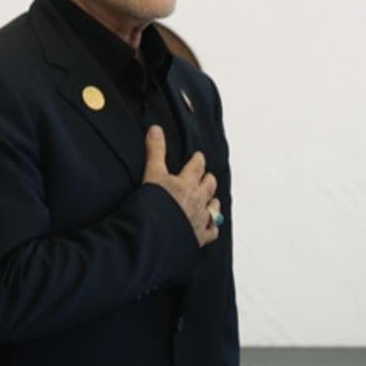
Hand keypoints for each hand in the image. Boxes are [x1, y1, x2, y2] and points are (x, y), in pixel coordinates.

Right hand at [143, 126, 219, 247]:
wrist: (152, 235)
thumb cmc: (151, 205)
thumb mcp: (151, 173)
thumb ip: (155, 151)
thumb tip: (156, 128)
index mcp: (187, 183)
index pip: (197, 166)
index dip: (198, 160)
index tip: (199, 157)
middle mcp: (198, 200)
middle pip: (209, 185)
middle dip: (207, 179)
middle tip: (205, 176)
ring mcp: (201, 219)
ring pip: (214, 207)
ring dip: (212, 201)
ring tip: (210, 199)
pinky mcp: (199, 237)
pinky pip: (213, 231)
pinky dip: (213, 227)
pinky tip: (211, 226)